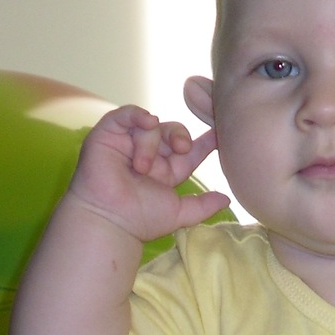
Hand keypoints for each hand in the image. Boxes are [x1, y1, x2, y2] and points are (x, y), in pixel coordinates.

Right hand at [66, 105, 228, 242]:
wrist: (111, 221)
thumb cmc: (140, 219)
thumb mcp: (180, 213)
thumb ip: (203, 206)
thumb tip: (227, 199)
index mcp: (166, 169)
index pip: (189, 149)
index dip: (205, 141)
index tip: (220, 133)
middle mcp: (149, 153)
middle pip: (172, 131)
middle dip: (181, 136)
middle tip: (181, 149)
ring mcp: (128, 142)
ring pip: (151, 125)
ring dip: (151, 145)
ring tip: (141, 168)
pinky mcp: (108, 134)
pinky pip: (126, 114)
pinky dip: (138, 115)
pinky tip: (147, 122)